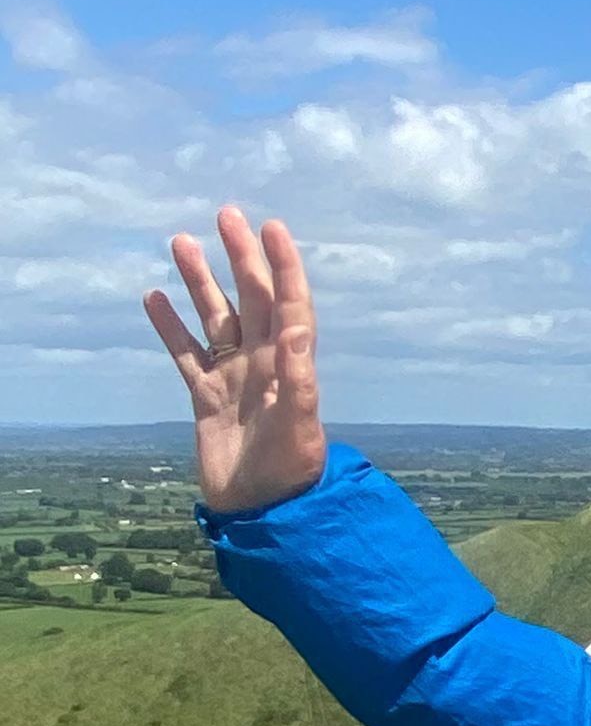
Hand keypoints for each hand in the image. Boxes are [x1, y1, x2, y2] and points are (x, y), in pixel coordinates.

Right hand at [143, 207, 327, 512]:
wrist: (265, 510)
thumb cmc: (291, 470)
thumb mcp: (299, 424)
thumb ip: (300, 378)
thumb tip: (298, 329)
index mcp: (290, 364)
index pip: (289, 303)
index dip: (283, 265)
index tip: (271, 227)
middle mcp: (263, 363)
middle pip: (250, 299)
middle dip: (240, 258)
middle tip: (227, 215)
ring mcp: (234, 378)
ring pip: (214, 318)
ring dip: (199, 282)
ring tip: (181, 242)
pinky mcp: (206, 398)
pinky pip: (186, 354)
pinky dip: (170, 327)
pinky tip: (154, 298)